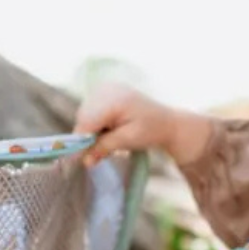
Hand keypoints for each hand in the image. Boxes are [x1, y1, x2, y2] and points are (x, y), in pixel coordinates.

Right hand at [74, 82, 212, 167]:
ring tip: (110, 136)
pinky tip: (109, 127)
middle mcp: (106, 89)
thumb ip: (104, 148)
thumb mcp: (127, 141)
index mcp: (114, 100)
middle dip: (88, 137)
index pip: (86, 121)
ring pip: (84, 114)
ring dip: (91, 130)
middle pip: (83, 117)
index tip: (83, 159)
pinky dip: (95, 122)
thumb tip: (84, 162)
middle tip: (100, 151)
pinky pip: (90, 109)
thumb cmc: (150, 131)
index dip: (81, 141)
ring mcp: (105, 87)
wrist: (166, 121)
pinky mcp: (105, 90)